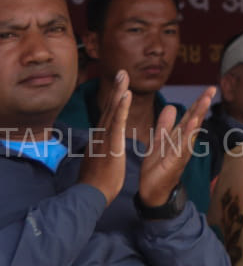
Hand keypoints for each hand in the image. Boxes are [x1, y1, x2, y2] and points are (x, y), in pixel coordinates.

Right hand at [79, 70, 130, 206]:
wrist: (90, 196)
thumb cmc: (96, 183)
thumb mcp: (99, 161)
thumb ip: (101, 151)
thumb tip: (101, 146)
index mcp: (100, 140)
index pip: (108, 117)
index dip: (114, 101)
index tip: (120, 86)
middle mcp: (100, 136)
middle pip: (109, 109)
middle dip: (115, 90)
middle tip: (121, 72)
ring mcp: (104, 139)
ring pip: (112, 112)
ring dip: (118, 92)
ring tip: (123, 76)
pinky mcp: (111, 144)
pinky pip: (117, 123)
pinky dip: (122, 107)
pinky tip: (126, 95)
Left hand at [137, 86, 214, 207]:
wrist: (152, 192)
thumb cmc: (157, 168)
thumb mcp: (159, 142)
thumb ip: (165, 125)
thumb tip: (170, 106)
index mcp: (179, 136)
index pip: (191, 115)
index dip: (199, 102)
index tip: (209, 88)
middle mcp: (184, 142)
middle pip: (195, 119)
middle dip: (203, 104)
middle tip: (212, 88)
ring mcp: (182, 151)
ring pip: (192, 130)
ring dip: (199, 114)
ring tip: (205, 99)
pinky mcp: (176, 161)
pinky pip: (183, 145)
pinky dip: (189, 133)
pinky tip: (193, 122)